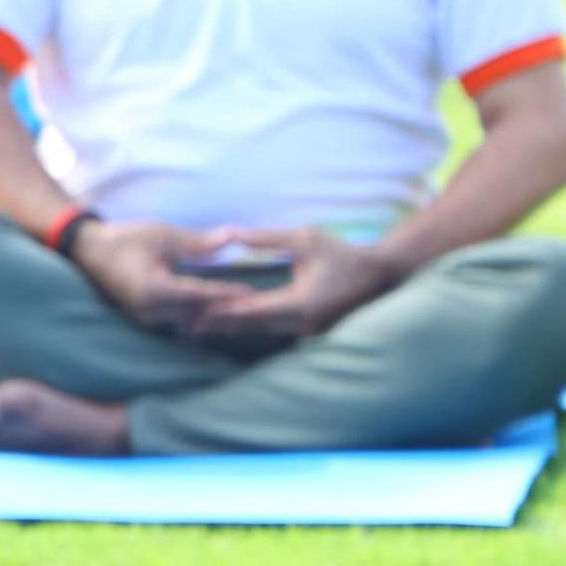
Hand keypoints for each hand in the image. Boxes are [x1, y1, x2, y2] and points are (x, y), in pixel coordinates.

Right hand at [66, 215, 255, 336]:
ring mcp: (146, 318)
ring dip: (211, 315)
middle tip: (256, 305)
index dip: (227, 293)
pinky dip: (196, 314)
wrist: (88, 250)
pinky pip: (177, 320)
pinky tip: (216, 310)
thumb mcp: (163, 234)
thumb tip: (230, 238)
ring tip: (240, 310)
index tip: (251, 292)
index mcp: (153, 290)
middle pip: (197, 313)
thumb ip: (197, 241)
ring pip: (188, 321)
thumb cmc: (124, 238)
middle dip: (224, 309)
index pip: (199, 294)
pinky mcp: (145, 318)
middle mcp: (150, 311)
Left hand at [176, 223, 401, 350]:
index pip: (252, 310)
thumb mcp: (305, 239)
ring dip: (230, 330)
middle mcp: (300, 324)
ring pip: (260, 333)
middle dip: (218, 326)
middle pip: (251, 327)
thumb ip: (266, 238)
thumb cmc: (343, 254)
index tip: (193, 312)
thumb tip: (230, 232)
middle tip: (185, 327)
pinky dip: (249, 328)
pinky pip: (272, 332)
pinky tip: (228, 326)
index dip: (221, 312)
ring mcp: (305, 332)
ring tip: (198, 329)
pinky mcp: (307, 332)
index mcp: (299, 303)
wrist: (380, 276)